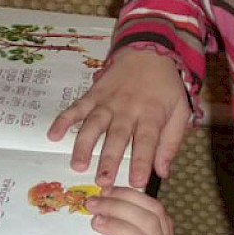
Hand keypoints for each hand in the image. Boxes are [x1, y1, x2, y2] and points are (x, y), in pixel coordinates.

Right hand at [47, 49, 190, 188]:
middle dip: (109, 160)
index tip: (136, 183)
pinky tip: (53, 135)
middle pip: (117, 137)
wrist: (149, 51)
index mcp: (151, 115)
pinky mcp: (93, 95)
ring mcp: (108, 102)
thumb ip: (171, 142)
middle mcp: (128, 109)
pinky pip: (76, 108)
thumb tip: (163, 172)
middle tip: (102, 182)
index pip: (147, 142)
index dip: (142, 162)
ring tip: (77, 165)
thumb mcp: (180, 111)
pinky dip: (63, 120)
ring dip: (84, 145)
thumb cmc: (166, 87)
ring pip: (94, 125)